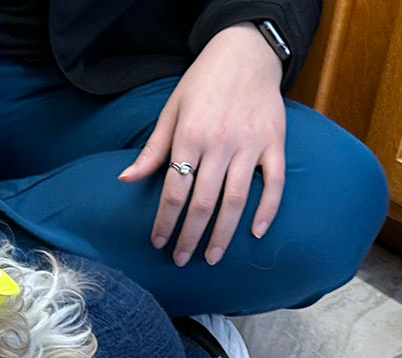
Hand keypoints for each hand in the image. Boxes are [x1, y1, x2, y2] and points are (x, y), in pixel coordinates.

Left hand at [119, 24, 285, 266]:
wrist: (246, 52)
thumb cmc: (204, 82)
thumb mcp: (172, 110)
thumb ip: (153, 149)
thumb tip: (126, 179)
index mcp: (190, 136)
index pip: (174, 191)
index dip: (165, 223)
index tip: (159, 244)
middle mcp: (220, 144)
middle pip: (203, 203)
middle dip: (190, 237)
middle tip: (182, 260)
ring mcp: (250, 145)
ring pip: (236, 200)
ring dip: (223, 234)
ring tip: (213, 257)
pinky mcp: (274, 143)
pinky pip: (274, 183)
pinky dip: (267, 210)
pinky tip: (256, 232)